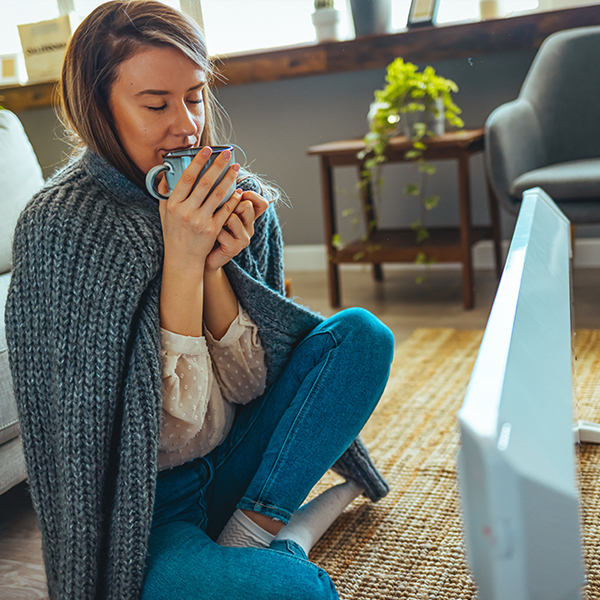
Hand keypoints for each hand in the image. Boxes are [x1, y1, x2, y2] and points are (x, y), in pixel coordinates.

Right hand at [158, 147, 240, 269]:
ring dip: (228, 179)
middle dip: (218, 166)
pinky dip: (233, 200)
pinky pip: (225, 211)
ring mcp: (200, 220)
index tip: (207, 150)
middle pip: (205, 183)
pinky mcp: (212, 229)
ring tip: (236, 168)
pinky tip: (238, 190)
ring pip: (218, 195)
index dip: (198, 162)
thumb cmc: (173, 233)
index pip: (186, 178)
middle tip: (227, 154)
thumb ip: (164, 193)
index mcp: (173, 204)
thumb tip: (166, 173)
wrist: (183, 258)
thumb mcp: (164, 212)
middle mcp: (186, 211)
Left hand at [204, 190, 269, 271]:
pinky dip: (212, 230)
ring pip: (233, 217)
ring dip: (219, 217)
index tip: (238, 192)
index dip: (252, 195)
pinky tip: (207, 234)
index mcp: (248, 217)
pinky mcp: (234, 248)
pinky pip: (222, 231)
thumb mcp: (219, 211)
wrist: (204, 256)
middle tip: (218, 210)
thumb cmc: (209, 229)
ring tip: (211, 222)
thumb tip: (222, 174)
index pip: (262, 203)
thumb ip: (225, 197)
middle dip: (231, 204)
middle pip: (247, 206)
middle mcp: (249, 227)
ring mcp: (243, 239)